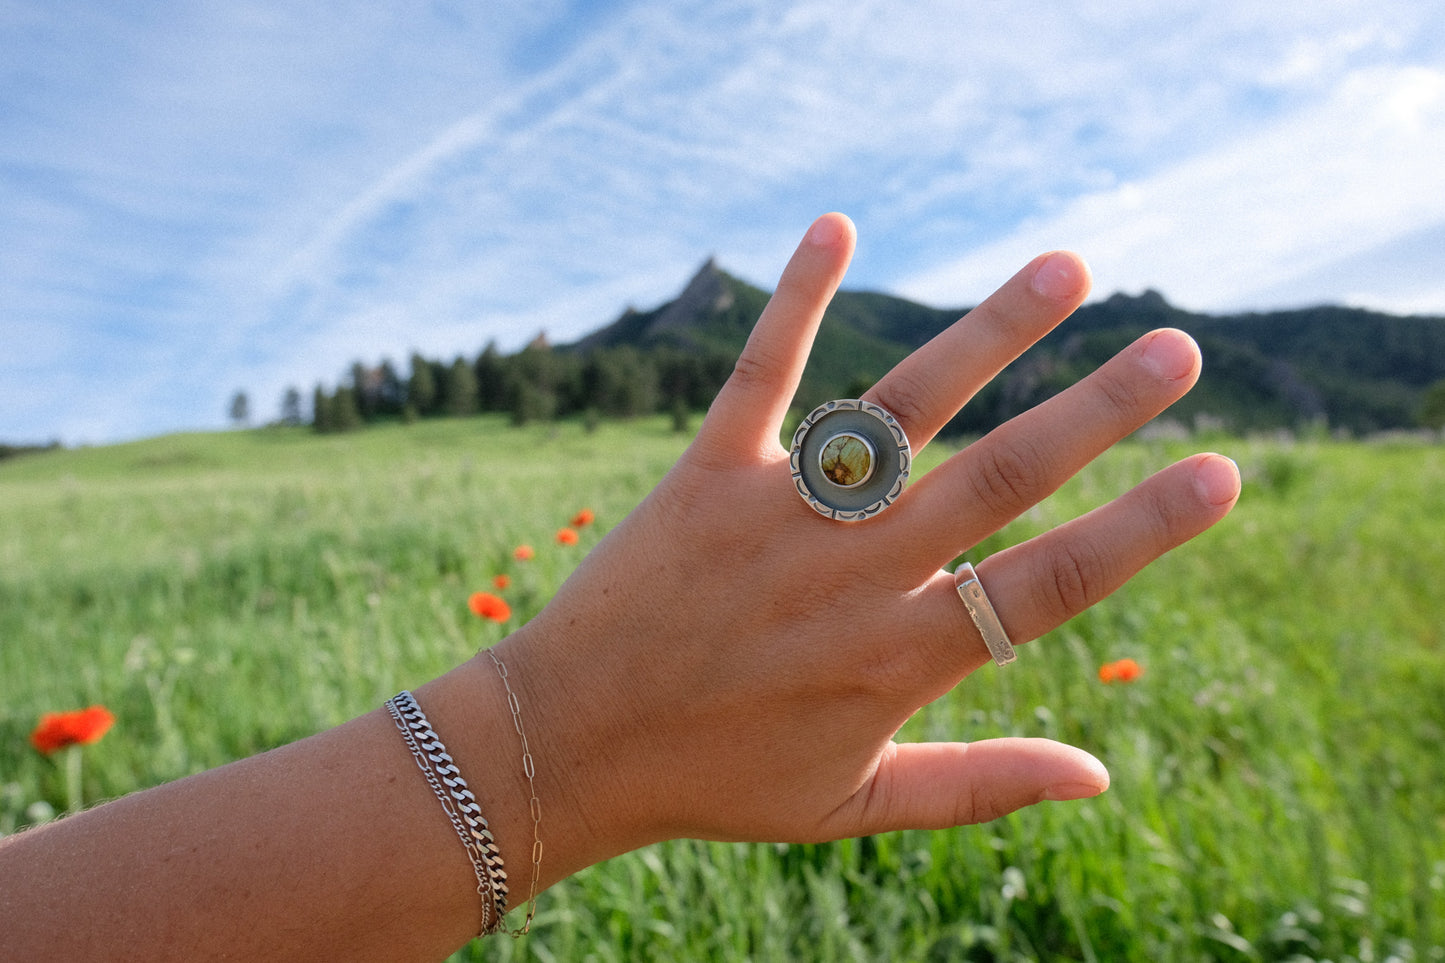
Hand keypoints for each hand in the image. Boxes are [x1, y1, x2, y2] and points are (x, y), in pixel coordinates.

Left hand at [501, 213, 1239, 871]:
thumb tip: (1103, 777)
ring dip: (988, 335)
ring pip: (901, 409)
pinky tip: (837, 225)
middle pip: (997, 478)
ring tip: (1065, 269)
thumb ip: (983, 785)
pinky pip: (761, 374)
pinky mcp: (707, 473)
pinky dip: (796, 298)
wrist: (568, 747)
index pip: (1049, 585)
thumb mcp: (857, 806)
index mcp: (899, 657)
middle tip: (1177, 348)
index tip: (1217, 474)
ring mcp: (779, 515)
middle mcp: (852, 575)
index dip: (1141, 531)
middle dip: (1097, 411)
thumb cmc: (717, 780)